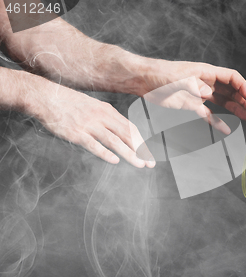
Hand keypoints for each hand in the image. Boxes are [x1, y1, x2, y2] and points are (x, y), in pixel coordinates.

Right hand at [24, 74, 154, 168]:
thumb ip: (106, 119)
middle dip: (140, 150)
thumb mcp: (93, 107)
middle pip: (126, 135)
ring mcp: (89, 124)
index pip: (130, 128)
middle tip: (150, 163)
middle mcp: (101, 117)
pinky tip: (115, 161)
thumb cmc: (69, 103)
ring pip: (114, 141)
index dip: (141, 142)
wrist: (46, 96)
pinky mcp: (76, 132)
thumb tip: (119, 132)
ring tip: (139, 164)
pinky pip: (93, 144)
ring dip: (129, 154)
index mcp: (108, 111)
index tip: (149, 154)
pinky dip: (105, 153)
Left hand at [128, 59, 245, 127]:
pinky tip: (227, 128)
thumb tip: (208, 92)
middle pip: (232, 91)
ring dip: (237, 110)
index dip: (243, 87)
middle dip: (245, 100)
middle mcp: (207, 82)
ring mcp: (201, 94)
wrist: (145, 81)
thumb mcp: (177, 78)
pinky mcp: (193, 105)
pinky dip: (218, 121)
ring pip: (224, 102)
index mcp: (206, 72)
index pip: (232, 78)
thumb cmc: (161, 75)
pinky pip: (210, 114)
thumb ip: (194, 85)